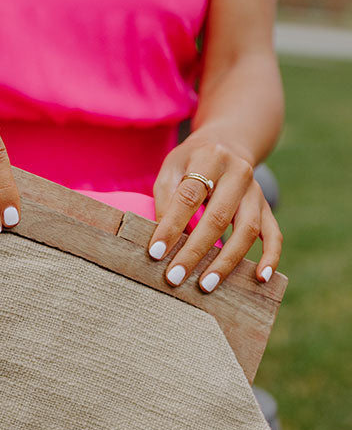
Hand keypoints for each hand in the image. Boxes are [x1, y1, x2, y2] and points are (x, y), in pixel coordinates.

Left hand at [148, 132, 281, 291]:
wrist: (226, 145)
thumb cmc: (190, 163)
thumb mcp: (171, 168)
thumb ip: (165, 198)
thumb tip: (162, 239)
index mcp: (210, 158)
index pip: (189, 196)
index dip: (171, 226)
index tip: (155, 253)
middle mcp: (238, 173)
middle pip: (218, 217)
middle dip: (195, 251)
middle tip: (175, 277)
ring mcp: (256, 192)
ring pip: (246, 230)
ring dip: (226, 261)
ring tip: (206, 285)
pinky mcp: (265, 207)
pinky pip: (274, 234)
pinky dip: (270, 257)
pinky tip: (260, 278)